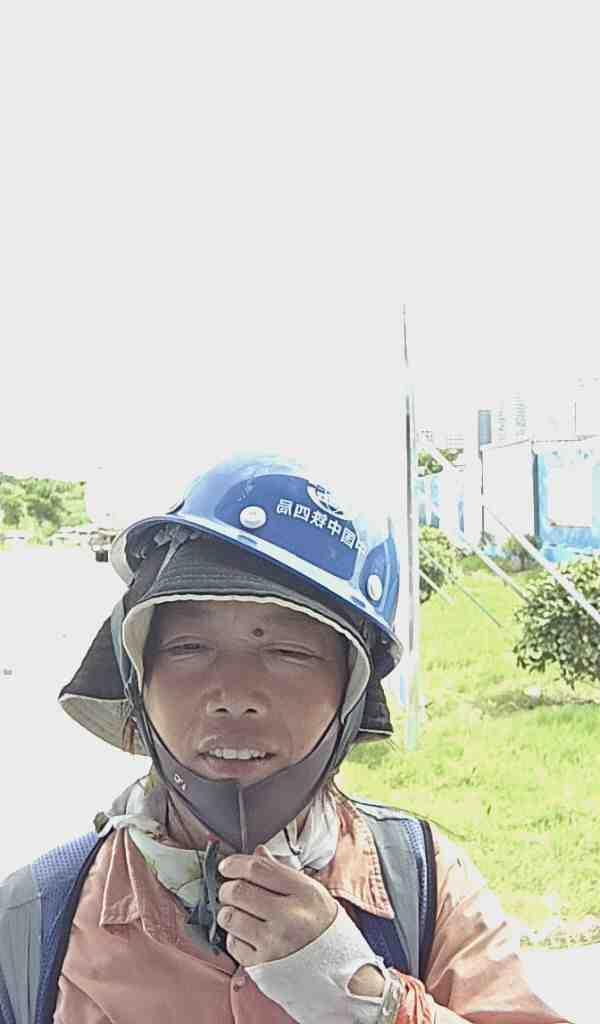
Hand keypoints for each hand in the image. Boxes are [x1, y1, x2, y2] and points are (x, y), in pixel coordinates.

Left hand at [217, 844, 337, 966]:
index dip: (235, 864)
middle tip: (229, 890)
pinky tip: (246, 934)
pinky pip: (232, 944)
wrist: (337, 967)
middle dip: (227, 888)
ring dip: (227, 911)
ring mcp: (275, 943)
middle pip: (239, 891)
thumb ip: (281, 871)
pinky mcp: (263, 965)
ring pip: (230, 917)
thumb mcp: (309, 891)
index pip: (258, 869)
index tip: (227, 866)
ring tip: (237, 912)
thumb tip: (257, 853)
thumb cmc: (321, 925)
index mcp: (303, 892)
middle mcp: (289, 917)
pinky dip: (234, 936)